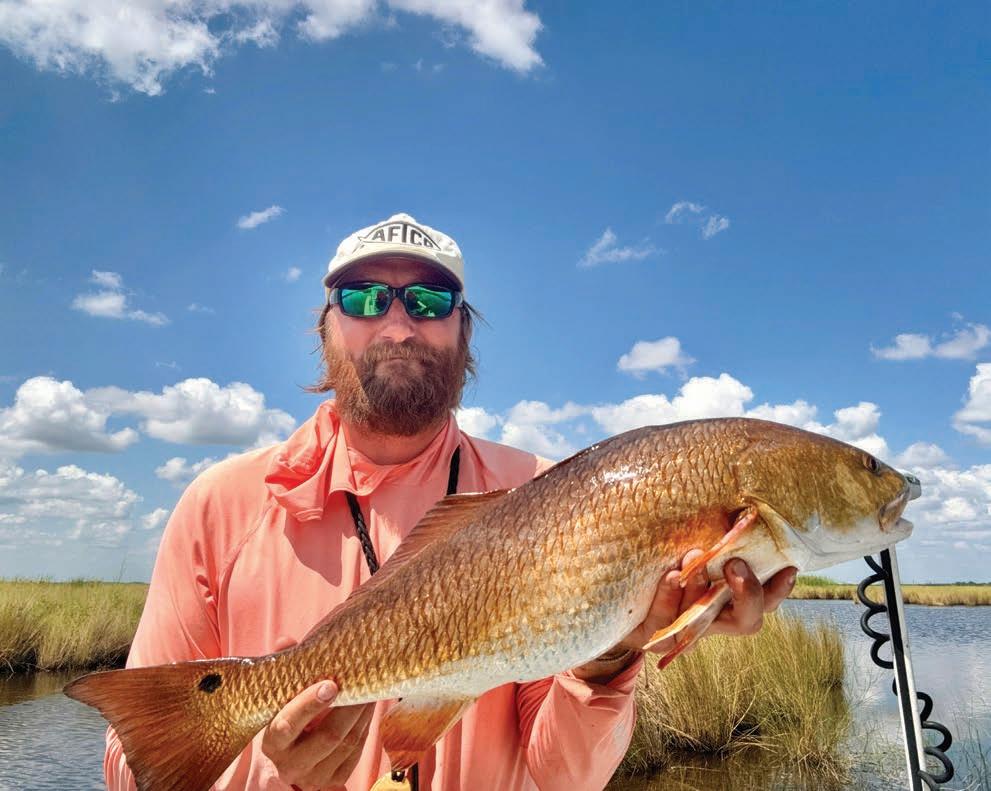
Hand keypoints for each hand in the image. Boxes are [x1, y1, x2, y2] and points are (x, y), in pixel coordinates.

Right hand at [260, 680, 374, 790]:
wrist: (289, 759)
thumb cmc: (287, 721)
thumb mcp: (282, 706)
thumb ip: (293, 682)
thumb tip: (298, 647)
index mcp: (273, 743)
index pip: (288, 725)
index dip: (309, 704)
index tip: (330, 685)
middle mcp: (291, 765)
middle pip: (328, 736)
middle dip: (350, 708)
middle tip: (363, 683)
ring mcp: (314, 777)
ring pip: (348, 743)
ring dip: (363, 714)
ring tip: (370, 691)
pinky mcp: (334, 781)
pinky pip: (356, 752)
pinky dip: (365, 727)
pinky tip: (367, 709)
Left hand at [611, 551, 795, 664]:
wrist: (619, 594)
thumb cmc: (662, 560)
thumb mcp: (691, 546)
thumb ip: (714, 536)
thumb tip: (737, 503)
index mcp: (730, 599)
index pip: (766, 600)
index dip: (780, 588)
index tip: (788, 566)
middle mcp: (714, 620)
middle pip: (748, 621)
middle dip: (749, 594)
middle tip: (735, 564)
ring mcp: (686, 632)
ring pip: (706, 621)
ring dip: (702, 588)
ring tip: (693, 559)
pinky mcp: (658, 636)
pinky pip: (667, 621)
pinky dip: (670, 597)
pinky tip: (672, 577)